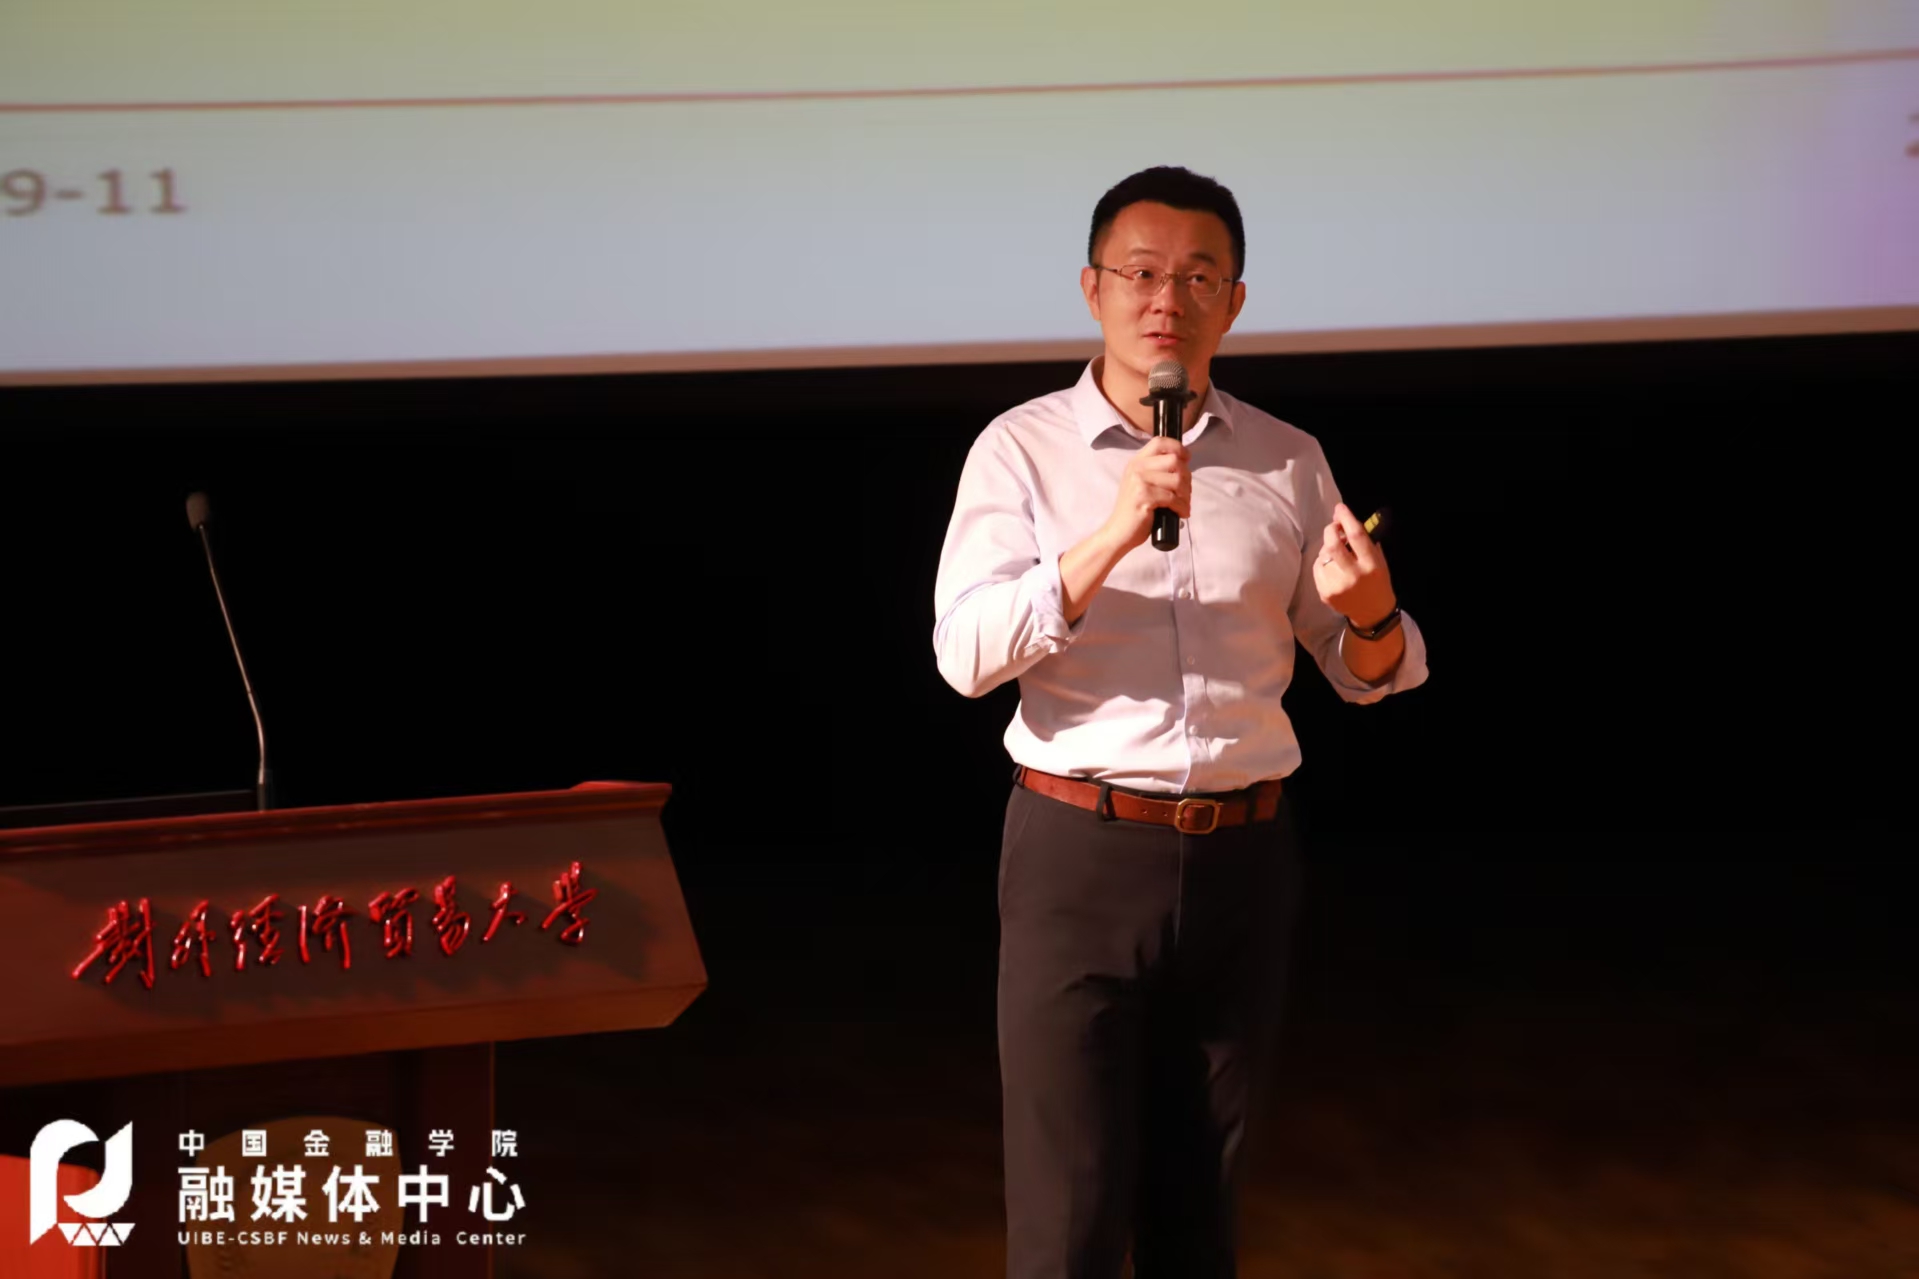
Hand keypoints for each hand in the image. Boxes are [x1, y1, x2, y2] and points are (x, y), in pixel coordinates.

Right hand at [1102, 436, 1189, 552]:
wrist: (1118, 532)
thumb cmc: (1135, 511)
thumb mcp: (1142, 484)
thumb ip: (1156, 472)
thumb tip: (1184, 464)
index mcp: (1136, 462)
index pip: (1160, 442)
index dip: (1178, 448)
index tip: (1186, 460)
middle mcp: (1136, 468)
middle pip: (1174, 461)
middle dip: (1187, 477)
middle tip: (1185, 493)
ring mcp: (1138, 481)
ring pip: (1176, 479)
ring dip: (1186, 494)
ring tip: (1184, 504)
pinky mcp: (1143, 496)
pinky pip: (1172, 497)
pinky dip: (1181, 507)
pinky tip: (1181, 513)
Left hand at [1313, 502, 1395, 625]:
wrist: (1373, 612)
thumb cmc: (1377, 580)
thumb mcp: (1378, 559)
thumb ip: (1364, 540)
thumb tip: (1342, 517)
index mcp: (1371, 565)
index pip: (1356, 536)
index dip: (1346, 518)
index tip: (1340, 508)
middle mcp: (1353, 576)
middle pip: (1333, 544)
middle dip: (1330, 530)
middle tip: (1335, 527)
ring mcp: (1337, 587)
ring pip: (1323, 555)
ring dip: (1327, 547)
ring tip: (1337, 553)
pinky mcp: (1325, 594)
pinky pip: (1317, 567)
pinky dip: (1322, 561)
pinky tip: (1332, 566)